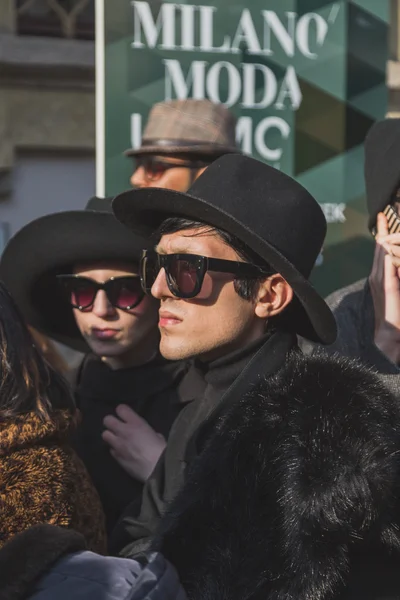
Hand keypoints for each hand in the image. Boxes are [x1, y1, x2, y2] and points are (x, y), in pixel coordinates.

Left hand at [102, 405, 165, 481]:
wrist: (157, 469)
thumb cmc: (162, 450)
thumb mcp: (158, 436)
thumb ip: (149, 433)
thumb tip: (149, 436)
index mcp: (136, 423)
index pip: (120, 408)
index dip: (122, 411)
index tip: (125, 416)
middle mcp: (124, 431)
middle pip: (107, 420)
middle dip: (111, 422)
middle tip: (117, 427)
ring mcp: (118, 445)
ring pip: (105, 435)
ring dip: (110, 436)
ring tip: (117, 440)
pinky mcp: (116, 457)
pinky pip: (111, 450)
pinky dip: (115, 450)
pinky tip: (122, 453)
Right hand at [369, 212, 399, 363]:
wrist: (389, 335)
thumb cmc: (395, 316)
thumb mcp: (397, 292)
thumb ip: (397, 277)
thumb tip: (397, 262)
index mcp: (379, 278)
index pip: (380, 251)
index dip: (382, 234)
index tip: (383, 218)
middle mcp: (376, 277)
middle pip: (379, 248)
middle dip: (382, 230)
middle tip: (384, 214)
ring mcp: (380, 281)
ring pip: (381, 254)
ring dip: (384, 238)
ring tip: (386, 222)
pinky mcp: (388, 287)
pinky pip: (387, 267)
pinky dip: (386, 255)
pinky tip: (386, 245)